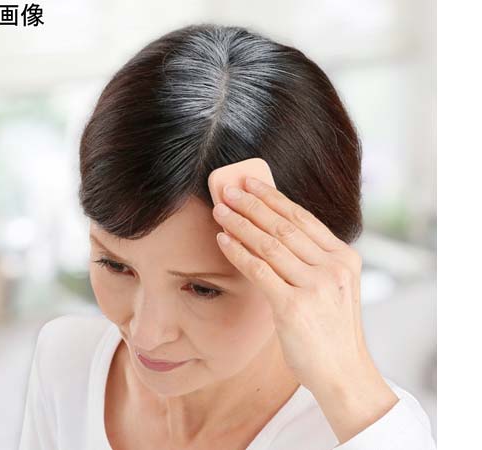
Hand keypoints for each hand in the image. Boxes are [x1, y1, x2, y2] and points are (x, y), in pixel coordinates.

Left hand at [212, 176, 398, 443]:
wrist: (343, 373)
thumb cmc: (332, 330)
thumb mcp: (332, 288)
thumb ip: (311, 260)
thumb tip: (272, 232)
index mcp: (344, 258)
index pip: (303, 218)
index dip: (274, 198)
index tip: (252, 183)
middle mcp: (333, 267)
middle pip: (284, 226)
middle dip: (252, 205)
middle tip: (229, 190)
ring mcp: (315, 286)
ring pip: (269, 244)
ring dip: (240, 223)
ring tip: (220, 210)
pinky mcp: (294, 306)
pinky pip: (259, 270)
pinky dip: (238, 252)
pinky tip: (222, 240)